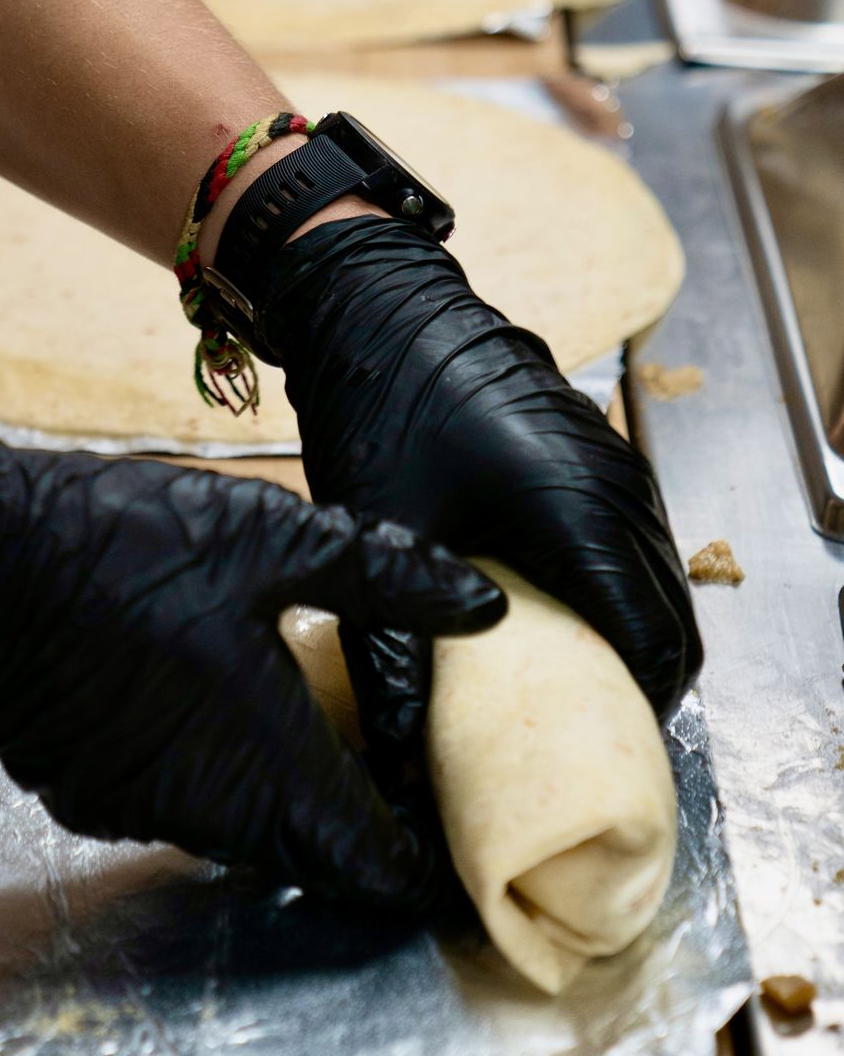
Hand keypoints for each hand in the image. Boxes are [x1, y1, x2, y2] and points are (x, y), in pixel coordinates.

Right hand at [0, 430, 503, 908]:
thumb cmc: (127, 543)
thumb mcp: (274, 537)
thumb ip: (386, 577)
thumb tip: (484, 605)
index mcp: (272, 758)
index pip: (371, 862)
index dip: (418, 864)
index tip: (449, 839)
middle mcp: (210, 810)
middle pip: (310, 858)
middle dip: (355, 833)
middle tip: (391, 776)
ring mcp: (139, 812)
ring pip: (239, 840)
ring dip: (281, 806)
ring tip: (314, 738)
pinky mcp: (83, 799)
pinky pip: (172, 813)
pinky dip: (209, 786)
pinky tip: (213, 718)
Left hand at [257, 219, 701, 770]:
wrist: (381, 303)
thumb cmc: (383, 404)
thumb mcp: (383, 533)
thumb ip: (394, 650)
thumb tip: (398, 752)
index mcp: (580, 516)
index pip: (655, 641)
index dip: (634, 709)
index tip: (589, 752)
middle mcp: (620, 491)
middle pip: (673, 618)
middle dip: (639, 684)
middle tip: (575, 734)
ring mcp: (619, 468)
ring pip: (660, 580)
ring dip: (633, 635)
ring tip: (566, 688)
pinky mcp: (601, 456)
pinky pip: (638, 543)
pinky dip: (621, 591)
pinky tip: (558, 619)